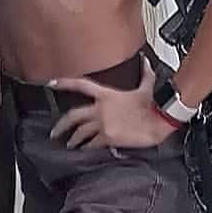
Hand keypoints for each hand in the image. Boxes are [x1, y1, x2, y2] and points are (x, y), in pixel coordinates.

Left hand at [48, 60, 176, 149]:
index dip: (65, 83)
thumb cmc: (154, 105)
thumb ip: (144, 73)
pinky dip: (87, 148)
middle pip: (73, 116)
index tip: (51, 84)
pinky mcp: (108, 137)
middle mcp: (101, 109)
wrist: (160, 120)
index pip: (81, 86)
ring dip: (73, 140)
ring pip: (80, 133)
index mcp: (107, 95)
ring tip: (70, 145)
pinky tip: (85, 151)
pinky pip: (91, 145)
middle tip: (54, 132)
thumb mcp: (147, 86)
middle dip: (61, 125)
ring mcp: (103, 124)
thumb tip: (144, 60)